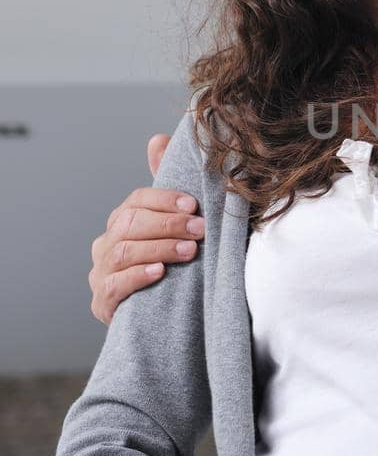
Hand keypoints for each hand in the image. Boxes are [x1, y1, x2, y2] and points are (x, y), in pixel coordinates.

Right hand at [89, 134, 205, 323]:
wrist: (162, 317)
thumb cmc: (171, 265)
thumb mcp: (173, 226)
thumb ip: (166, 186)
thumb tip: (158, 138)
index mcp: (122, 222)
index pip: (136, 201)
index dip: (164, 200)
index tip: (193, 204)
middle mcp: (106, 244)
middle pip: (130, 224)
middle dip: (168, 224)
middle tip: (199, 230)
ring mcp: (101, 273)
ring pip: (124, 252)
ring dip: (160, 248)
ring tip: (189, 251)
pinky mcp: (103, 303)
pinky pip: (115, 285)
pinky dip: (137, 276)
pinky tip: (159, 272)